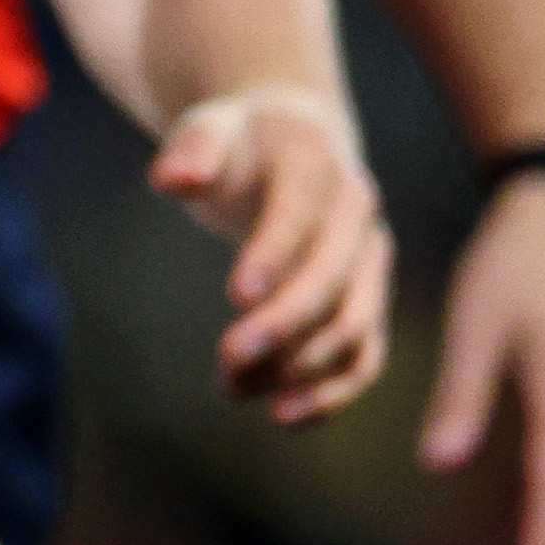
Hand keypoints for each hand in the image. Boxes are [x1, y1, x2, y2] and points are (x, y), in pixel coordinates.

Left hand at [150, 84, 393, 424]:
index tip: (236, 296)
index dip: (273, 254)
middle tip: (227, 358)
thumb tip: (172, 178)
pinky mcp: (369, 299)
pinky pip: (365, 354)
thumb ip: (191, 151)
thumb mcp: (209, 128)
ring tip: (234, 391)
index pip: (300, 214)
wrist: (293, 143)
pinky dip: (333, 390)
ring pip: (355, 324)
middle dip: (285, 322)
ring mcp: (371, 262)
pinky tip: (284, 416)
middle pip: (334, 277)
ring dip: (301, 365)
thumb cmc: (238, 141)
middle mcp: (358, 217)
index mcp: (318, 166)